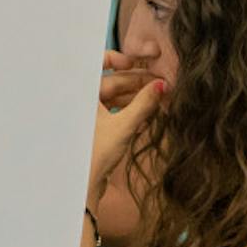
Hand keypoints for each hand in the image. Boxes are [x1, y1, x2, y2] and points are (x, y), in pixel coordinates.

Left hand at [90, 51, 163, 210]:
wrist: (84, 187)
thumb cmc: (97, 154)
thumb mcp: (124, 126)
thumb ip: (144, 104)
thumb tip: (162, 85)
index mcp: (84, 93)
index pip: (97, 63)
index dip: (116, 58)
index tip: (135, 64)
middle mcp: (85, 101)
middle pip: (113, 81)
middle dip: (137, 82)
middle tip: (161, 84)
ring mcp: (91, 115)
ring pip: (116, 97)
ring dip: (136, 97)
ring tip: (159, 99)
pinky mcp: (97, 128)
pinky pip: (115, 111)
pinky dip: (130, 110)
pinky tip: (148, 114)